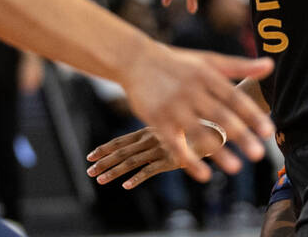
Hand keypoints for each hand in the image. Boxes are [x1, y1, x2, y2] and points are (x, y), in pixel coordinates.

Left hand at [86, 121, 226, 188]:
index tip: (91, 156)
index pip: (122, 140)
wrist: (218, 122)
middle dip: (104, 161)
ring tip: (99, 180)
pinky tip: (126, 186)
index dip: (106, 148)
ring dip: (114, 171)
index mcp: (151, 129)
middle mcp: (152, 137)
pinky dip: (137, 178)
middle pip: (122, 150)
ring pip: (131, 160)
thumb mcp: (175, 125)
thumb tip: (154, 138)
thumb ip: (163, 130)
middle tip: (89, 170)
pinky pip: (150, 169)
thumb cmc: (198, 123)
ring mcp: (161, 148)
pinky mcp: (172, 159)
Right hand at [118, 43, 272, 182]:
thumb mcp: (209, 61)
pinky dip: (189, 160)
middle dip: (240, 135)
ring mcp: (174, 105)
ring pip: (198, 131)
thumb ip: (240, 65)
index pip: (233, 97)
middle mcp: (192, 90)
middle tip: (259, 154)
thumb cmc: (179, 62)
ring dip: (217, 150)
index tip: (269, 131)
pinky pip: (175, 143)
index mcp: (207, 76)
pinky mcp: (157, 119)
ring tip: (236, 169)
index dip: (251, 114)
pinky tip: (204, 175)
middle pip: (219, 114)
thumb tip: (271, 65)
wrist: (136, 60)